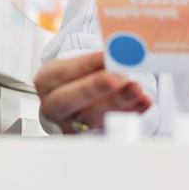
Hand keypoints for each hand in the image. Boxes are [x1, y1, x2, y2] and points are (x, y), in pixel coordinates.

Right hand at [34, 51, 151, 133]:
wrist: (71, 103)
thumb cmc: (74, 80)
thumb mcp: (77, 65)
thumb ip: (95, 61)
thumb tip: (119, 52)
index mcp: (45, 81)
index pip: (62, 73)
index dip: (87, 64)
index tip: (108, 55)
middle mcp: (52, 106)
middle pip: (68, 100)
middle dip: (95, 88)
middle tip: (118, 77)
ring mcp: (68, 124)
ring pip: (90, 118)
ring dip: (116, 103)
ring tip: (136, 88)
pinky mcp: (87, 137)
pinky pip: (108, 127)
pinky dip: (129, 114)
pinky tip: (142, 102)